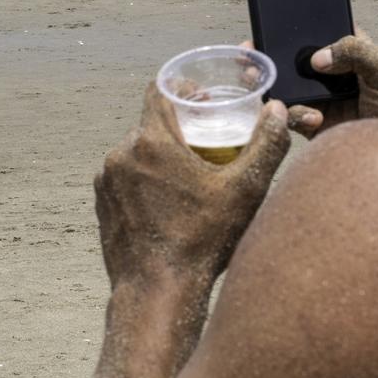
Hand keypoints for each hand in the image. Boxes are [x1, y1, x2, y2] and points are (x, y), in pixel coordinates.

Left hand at [93, 83, 289, 284]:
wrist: (157, 289)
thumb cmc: (203, 240)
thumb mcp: (245, 191)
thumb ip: (265, 145)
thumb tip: (276, 110)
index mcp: (151, 141)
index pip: (160, 91)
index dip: (183, 88)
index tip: (203, 98)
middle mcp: (121, 153)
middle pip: (151, 123)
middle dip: (178, 126)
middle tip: (207, 140)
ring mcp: (106, 178)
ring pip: (137, 151)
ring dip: (161, 155)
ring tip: (190, 174)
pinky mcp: (102, 200)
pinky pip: (124, 175)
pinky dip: (144, 178)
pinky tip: (169, 198)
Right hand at [285, 32, 377, 138]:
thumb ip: (358, 53)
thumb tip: (318, 57)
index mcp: (345, 53)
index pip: (317, 33)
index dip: (299, 31)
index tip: (284, 34)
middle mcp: (326, 73)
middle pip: (292, 61)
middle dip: (279, 64)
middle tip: (274, 68)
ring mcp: (316, 97)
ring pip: (285, 89)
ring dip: (283, 93)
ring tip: (295, 98)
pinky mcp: (309, 121)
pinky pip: (290, 115)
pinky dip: (297, 116)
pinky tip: (315, 117)